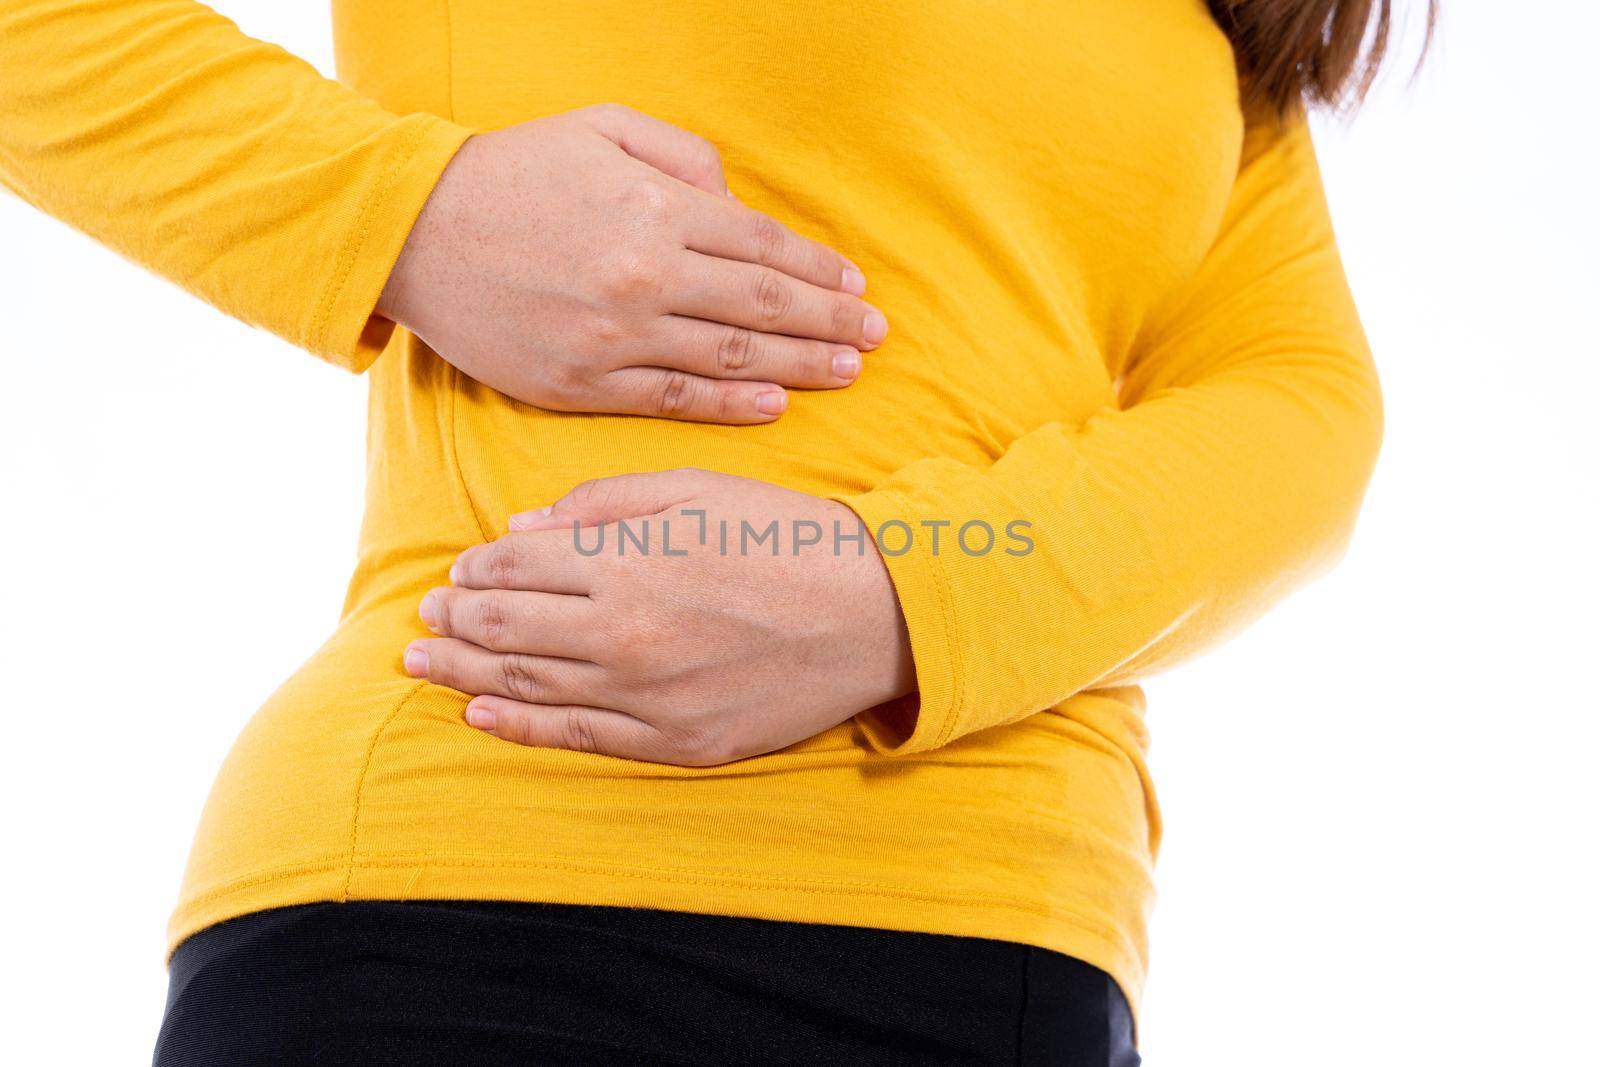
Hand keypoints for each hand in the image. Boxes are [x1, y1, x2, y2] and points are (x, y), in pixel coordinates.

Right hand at [377, 104, 886, 422]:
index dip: (818, 270)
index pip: (762, 246)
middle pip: (763, 307)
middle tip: (876, 338)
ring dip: (799, 367)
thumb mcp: (601, 130)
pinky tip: (776, 405)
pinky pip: (673, 399)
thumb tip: (737, 204)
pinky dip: (731, 403)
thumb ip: (683, 159)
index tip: (856, 286)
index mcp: (654, 211)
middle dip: (830, 322)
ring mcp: (613, 338)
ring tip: (847, 372)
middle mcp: (644, 277)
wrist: (413, 234)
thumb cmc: (513, 173)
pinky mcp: (581, 385)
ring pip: (731, 357)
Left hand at [402, 469, 914, 764]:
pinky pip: (578, 736)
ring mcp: (647, 694)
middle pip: (507, 628)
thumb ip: (602, 506)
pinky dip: (519, 726)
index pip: (516, 567)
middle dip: (455, 621)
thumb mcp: (697, 489)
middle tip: (425, 618)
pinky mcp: (676, 741)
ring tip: (424, 664)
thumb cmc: (788, 538)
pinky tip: (481, 714)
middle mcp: (622, 632)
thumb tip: (521, 529)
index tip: (458, 572)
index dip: (476, 570)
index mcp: (626, 561)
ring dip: (464, 673)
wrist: (876, 614)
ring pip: (528, 685)